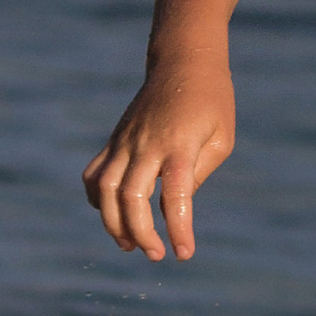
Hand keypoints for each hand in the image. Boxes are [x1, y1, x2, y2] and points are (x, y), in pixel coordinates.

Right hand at [83, 63, 234, 260]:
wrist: (184, 60)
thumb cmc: (212, 101)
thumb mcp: (221, 139)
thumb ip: (197, 174)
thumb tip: (173, 208)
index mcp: (180, 144)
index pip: (175, 194)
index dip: (178, 227)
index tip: (183, 254)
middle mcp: (147, 143)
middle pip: (131, 197)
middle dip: (140, 233)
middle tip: (157, 254)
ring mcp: (125, 140)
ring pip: (105, 189)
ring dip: (113, 223)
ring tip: (129, 245)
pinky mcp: (115, 139)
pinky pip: (95, 174)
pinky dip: (97, 199)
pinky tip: (112, 215)